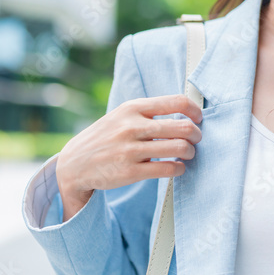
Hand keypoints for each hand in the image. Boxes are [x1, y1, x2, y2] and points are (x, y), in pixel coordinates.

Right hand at [55, 94, 202, 221]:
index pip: (176, 102)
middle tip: (195, 139)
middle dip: (196, 134)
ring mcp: (131, 150)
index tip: (198, 118)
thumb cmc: (106, 137)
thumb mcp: (122, 116)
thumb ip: (148, 112)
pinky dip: (179, 168)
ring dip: (190, 152)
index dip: (194, 110)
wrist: (74, 163)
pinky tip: (177, 167)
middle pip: (183, 127)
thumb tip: (185, 111)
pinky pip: (167, 169)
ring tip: (187, 154)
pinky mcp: (130, 172)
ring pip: (179, 148)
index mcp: (132, 108)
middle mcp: (132, 126)